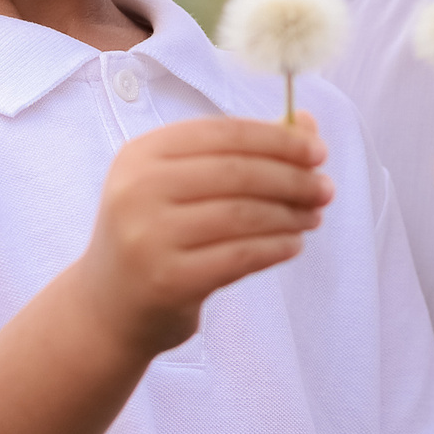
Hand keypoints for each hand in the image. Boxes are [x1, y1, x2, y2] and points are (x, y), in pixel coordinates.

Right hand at [74, 114, 333, 355]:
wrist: (108, 308)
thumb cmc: (155, 236)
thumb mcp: (181, 185)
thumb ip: (239, 152)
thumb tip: (307, 125)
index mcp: (142, 154)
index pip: (223, 133)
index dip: (276, 139)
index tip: (317, 150)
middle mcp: (139, 190)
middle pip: (236, 172)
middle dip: (291, 178)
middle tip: (325, 188)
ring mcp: (149, 236)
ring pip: (243, 215)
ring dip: (289, 214)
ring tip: (313, 216)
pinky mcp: (169, 280)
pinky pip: (240, 256)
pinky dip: (276, 247)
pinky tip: (293, 245)